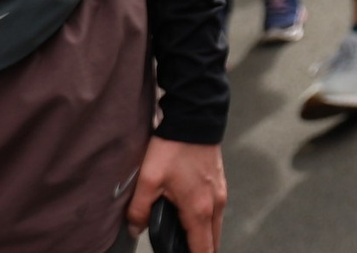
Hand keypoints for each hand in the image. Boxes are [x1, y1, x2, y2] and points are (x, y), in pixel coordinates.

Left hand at [130, 136, 226, 252]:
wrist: (195, 119)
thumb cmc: (173, 149)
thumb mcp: (148, 180)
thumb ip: (139, 210)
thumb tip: (135, 229)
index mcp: (198, 210)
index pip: (202, 249)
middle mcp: (215, 205)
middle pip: (213, 242)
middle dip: (201, 252)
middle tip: (181, 251)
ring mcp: (221, 194)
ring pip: (216, 228)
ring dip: (205, 239)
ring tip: (185, 244)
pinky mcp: (220, 184)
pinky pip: (216, 214)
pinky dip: (207, 225)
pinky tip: (191, 222)